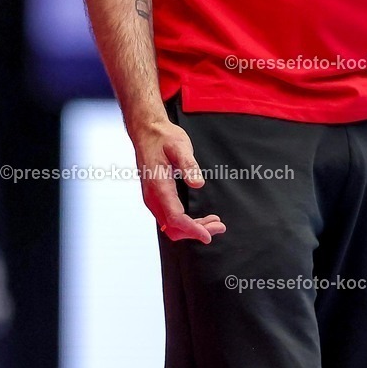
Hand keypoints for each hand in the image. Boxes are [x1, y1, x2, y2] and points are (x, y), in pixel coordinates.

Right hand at [132, 117, 226, 242]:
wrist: (147, 132)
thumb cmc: (163, 137)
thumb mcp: (179, 145)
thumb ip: (188, 164)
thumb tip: (198, 184)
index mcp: (159, 186)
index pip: (175, 218)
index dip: (192, 230)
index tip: (208, 235)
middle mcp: (153, 197)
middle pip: (173, 228)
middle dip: (196, 232)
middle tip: (219, 226)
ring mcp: (153, 199)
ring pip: (171, 227)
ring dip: (192, 229)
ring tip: (214, 223)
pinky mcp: (156, 198)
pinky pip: (169, 219)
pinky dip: (186, 224)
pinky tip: (200, 219)